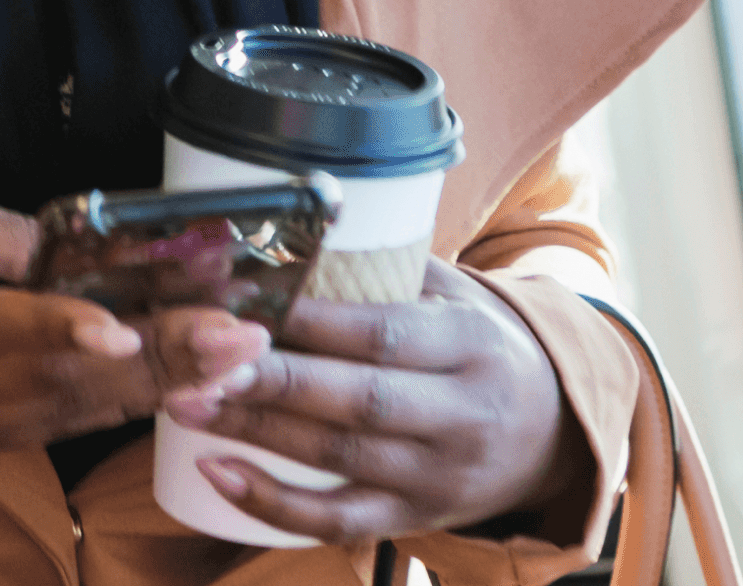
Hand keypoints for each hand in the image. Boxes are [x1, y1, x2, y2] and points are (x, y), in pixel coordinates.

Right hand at [0, 189, 268, 470]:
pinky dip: (113, 406)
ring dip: (151, 387)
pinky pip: (46, 428)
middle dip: (151, 358)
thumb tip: (84, 256)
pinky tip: (176, 383)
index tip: (119, 331)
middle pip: (42, 379)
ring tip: (228, 358)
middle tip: (232, 334)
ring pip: (57, 414)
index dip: (50, 329)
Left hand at [161, 263, 580, 544]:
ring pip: (339, 457)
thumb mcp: (459, 296)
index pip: (383, 332)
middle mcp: (461, 413)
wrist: (555, 436)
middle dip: (274, 380)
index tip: (241, 298)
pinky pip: (339, 520)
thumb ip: (391, 265)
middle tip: (201, 356)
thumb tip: (298, 223)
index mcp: (470, 343)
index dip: (310, 319)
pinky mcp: (414, 518)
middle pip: (359, 399)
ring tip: (187, 401)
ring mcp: (438, 474)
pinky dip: (273, 504)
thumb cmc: (482, 348)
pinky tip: (217, 472)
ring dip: (256, 431)